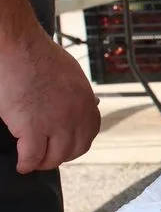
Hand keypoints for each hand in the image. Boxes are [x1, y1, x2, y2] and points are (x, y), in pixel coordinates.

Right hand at [0, 31, 100, 172]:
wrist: (19, 48)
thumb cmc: (38, 56)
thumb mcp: (70, 75)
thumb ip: (76, 94)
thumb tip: (81, 104)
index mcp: (87, 100)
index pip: (89, 132)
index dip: (76, 143)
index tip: (65, 147)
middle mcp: (77, 113)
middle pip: (75, 149)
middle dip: (60, 156)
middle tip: (47, 157)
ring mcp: (57, 122)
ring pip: (55, 156)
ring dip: (43, 162)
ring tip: (33, 162)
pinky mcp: (33, 127)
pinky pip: (33, 156)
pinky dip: (26, 163)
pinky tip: (21, 164)